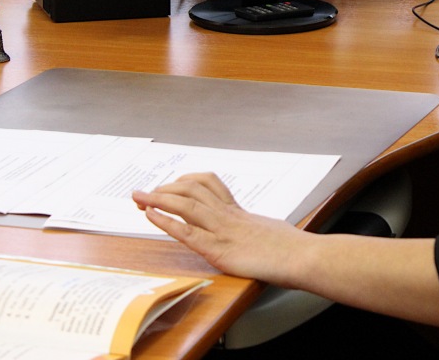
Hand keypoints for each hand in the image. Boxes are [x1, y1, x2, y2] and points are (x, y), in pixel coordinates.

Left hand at [132, 173, 308, 285]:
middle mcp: (227, 215)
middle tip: (145, 191)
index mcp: (239, 211)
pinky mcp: (217, 249)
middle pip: (190, 190)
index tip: (170, 183)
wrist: (300, 256)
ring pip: (184, 204)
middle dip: (164, 188)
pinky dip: (164, 220)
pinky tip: (150, 214)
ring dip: (157, 198)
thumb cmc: (292, 248)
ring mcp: (220, 230)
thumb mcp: (271, 230)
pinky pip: (185, 231)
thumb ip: (259, 228)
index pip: (208, 185)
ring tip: (138, 197)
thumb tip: (262, 230)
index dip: (185, 182)